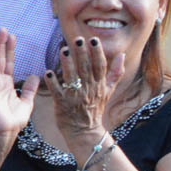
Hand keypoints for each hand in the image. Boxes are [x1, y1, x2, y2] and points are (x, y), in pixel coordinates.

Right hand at [0, 28, 36, 140]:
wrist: (6, 132)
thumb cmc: (14, 120)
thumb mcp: (27, 102)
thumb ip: (30, 89)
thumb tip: (35, 76)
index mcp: (6, 84)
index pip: (8, 62)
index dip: (10, 49)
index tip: (12, 36)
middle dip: (0, 44)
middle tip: (2, 29)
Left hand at [48, 36, 121, 154]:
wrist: (85, 131)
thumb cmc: (95, 108)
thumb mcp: (109, 91)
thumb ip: (116, 73)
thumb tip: (122, 55)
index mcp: (99, 84)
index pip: (100, 66)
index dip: (97, 53)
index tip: (94, 40)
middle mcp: (88, 89)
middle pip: (85, 68)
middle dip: (82, 53)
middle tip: (77, 39)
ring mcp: (75, 96)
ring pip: (72, 77)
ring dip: (67, 64)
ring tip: (63, 50)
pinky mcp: (62, 103)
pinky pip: (57, 91)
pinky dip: (52, 82)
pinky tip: (47, 72)